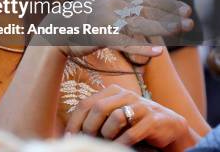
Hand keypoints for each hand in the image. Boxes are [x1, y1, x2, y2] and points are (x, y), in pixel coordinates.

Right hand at [47, 0, 191, 57]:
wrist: (58, 28)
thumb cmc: (84, 20)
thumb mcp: (106, 7)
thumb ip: (125, 7)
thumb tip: (146, 9)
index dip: (169, 4)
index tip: (186, 10)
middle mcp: (113, 3)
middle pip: (149, 9)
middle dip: (171, 15)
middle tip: (190, 21)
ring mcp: (107, 18)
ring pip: (141, 24)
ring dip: (163, 27)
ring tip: (179, 31)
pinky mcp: (101, 34)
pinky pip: (126, 42)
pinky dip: (144, 47)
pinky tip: (158, 51)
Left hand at [65, 84, 189, 148]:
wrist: (168, 126)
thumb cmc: (135, 123)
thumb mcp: (114, 115)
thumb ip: (96, 117)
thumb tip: (72, 131)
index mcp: (112, 91)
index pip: (86, 104)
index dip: (75, 121)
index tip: (70, 136)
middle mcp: (125, 95)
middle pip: (98, 108)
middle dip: (89, 128)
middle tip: (88, 140)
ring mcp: (141, 105)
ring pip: (115, 118)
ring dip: (107, 134)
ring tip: (107, 142)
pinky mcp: (153, 119)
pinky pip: (132, 133)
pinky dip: (122, 142)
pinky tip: (119, 147)